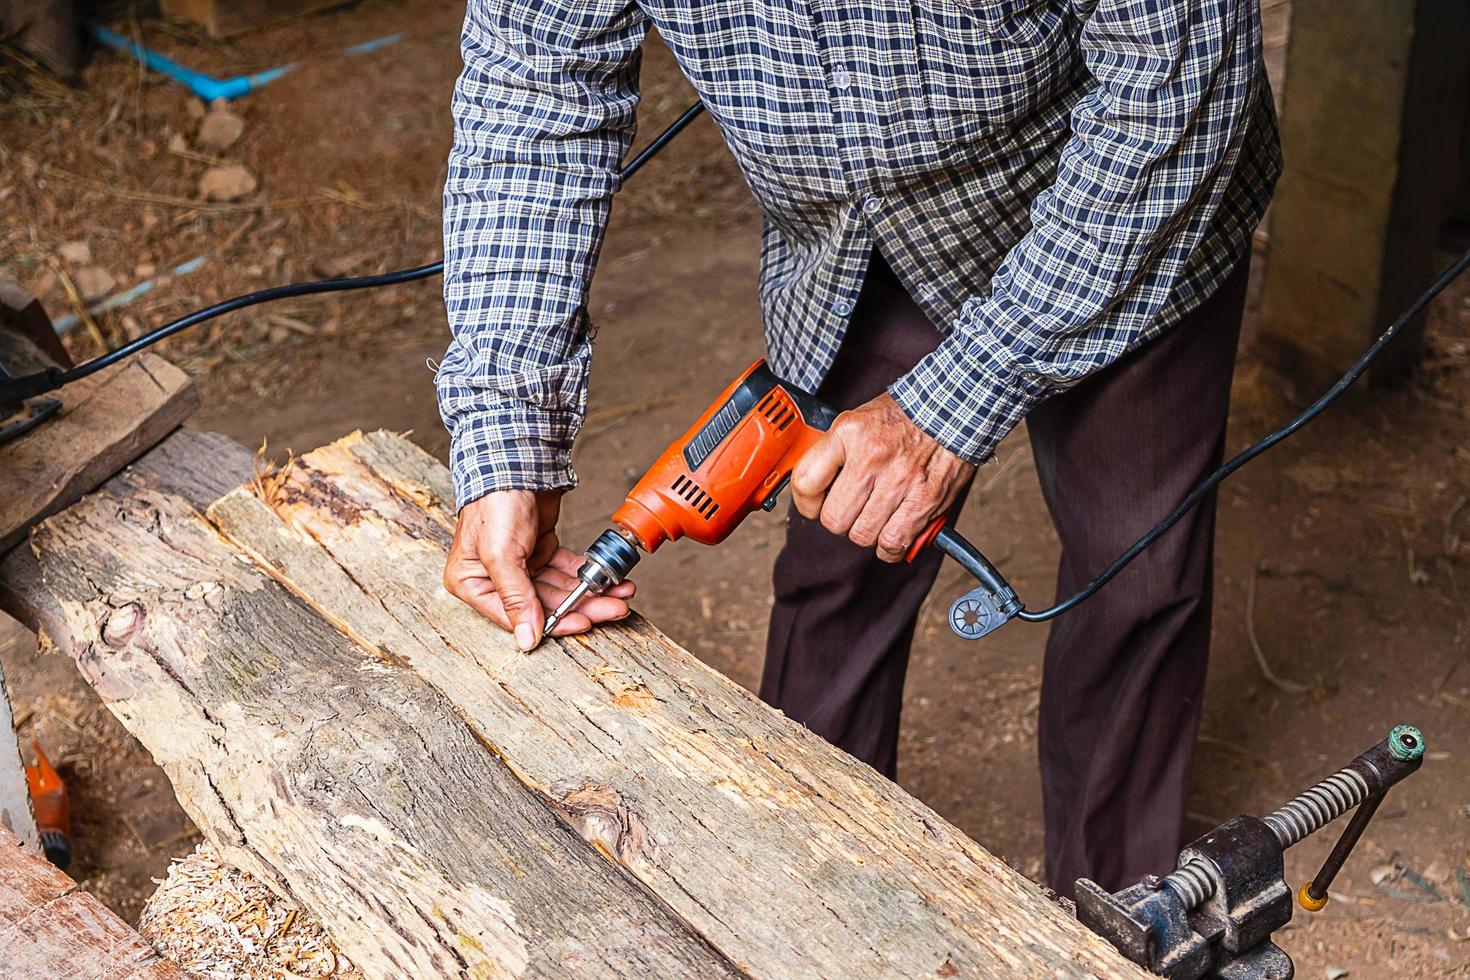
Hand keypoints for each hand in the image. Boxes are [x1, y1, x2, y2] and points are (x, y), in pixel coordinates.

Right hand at [445, 490, 634, 649]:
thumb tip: (527, 640)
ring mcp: (520, 565)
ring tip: (620, 594)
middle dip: (582, 607)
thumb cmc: (497, 502)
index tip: (582, 624)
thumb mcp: (501, 555)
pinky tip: (611, 580)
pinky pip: (568, 571)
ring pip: (561, 589)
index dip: (552, 622)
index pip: (515, 617)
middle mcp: (495, 578)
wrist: (518, 459)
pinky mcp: (541, 550)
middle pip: (544, 605)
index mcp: (472, 583)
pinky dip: (588, 576)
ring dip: (591, 593)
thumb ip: (516, 598)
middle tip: (614, 608)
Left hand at [791, 393, 974, 561]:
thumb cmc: (903, 416)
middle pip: (834, 518)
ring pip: (862, 535)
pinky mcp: (924, 499)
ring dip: (865, 532)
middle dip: (838, 521)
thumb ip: (833, 450)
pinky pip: (893, 543)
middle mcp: (871, 457)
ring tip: (874, 517)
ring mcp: (899, 480)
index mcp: (849, 433)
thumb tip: (813, 485)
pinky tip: (891, 533)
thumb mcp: (857, 419)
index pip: (806, 482)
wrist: (952, 409)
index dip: (806, 503)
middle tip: (850, 511)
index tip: (815, 506)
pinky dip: (889, 547)